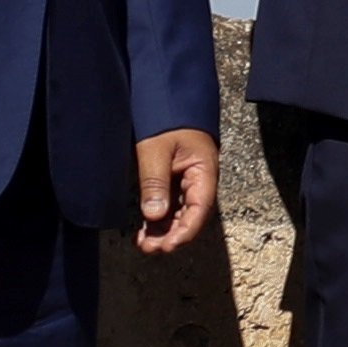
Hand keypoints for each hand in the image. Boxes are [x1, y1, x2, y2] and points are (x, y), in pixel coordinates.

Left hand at [133, 128, 220, 255]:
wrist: (167, 96)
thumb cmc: (167, 119)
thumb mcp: (156, 149)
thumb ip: (155, 182)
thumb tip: (153, 216)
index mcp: (204, 173)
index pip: (199, 210)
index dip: (185, 232)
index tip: (166, 247)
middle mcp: (199, 181)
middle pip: (191, 217)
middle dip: (172, 236)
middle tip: (149, 249)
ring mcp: (187, 181)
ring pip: (180, 214)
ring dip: (164, 231)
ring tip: (143, 244)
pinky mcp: (174, 180)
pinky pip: (170, 205)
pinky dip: (158, 220)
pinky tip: (144, 230)